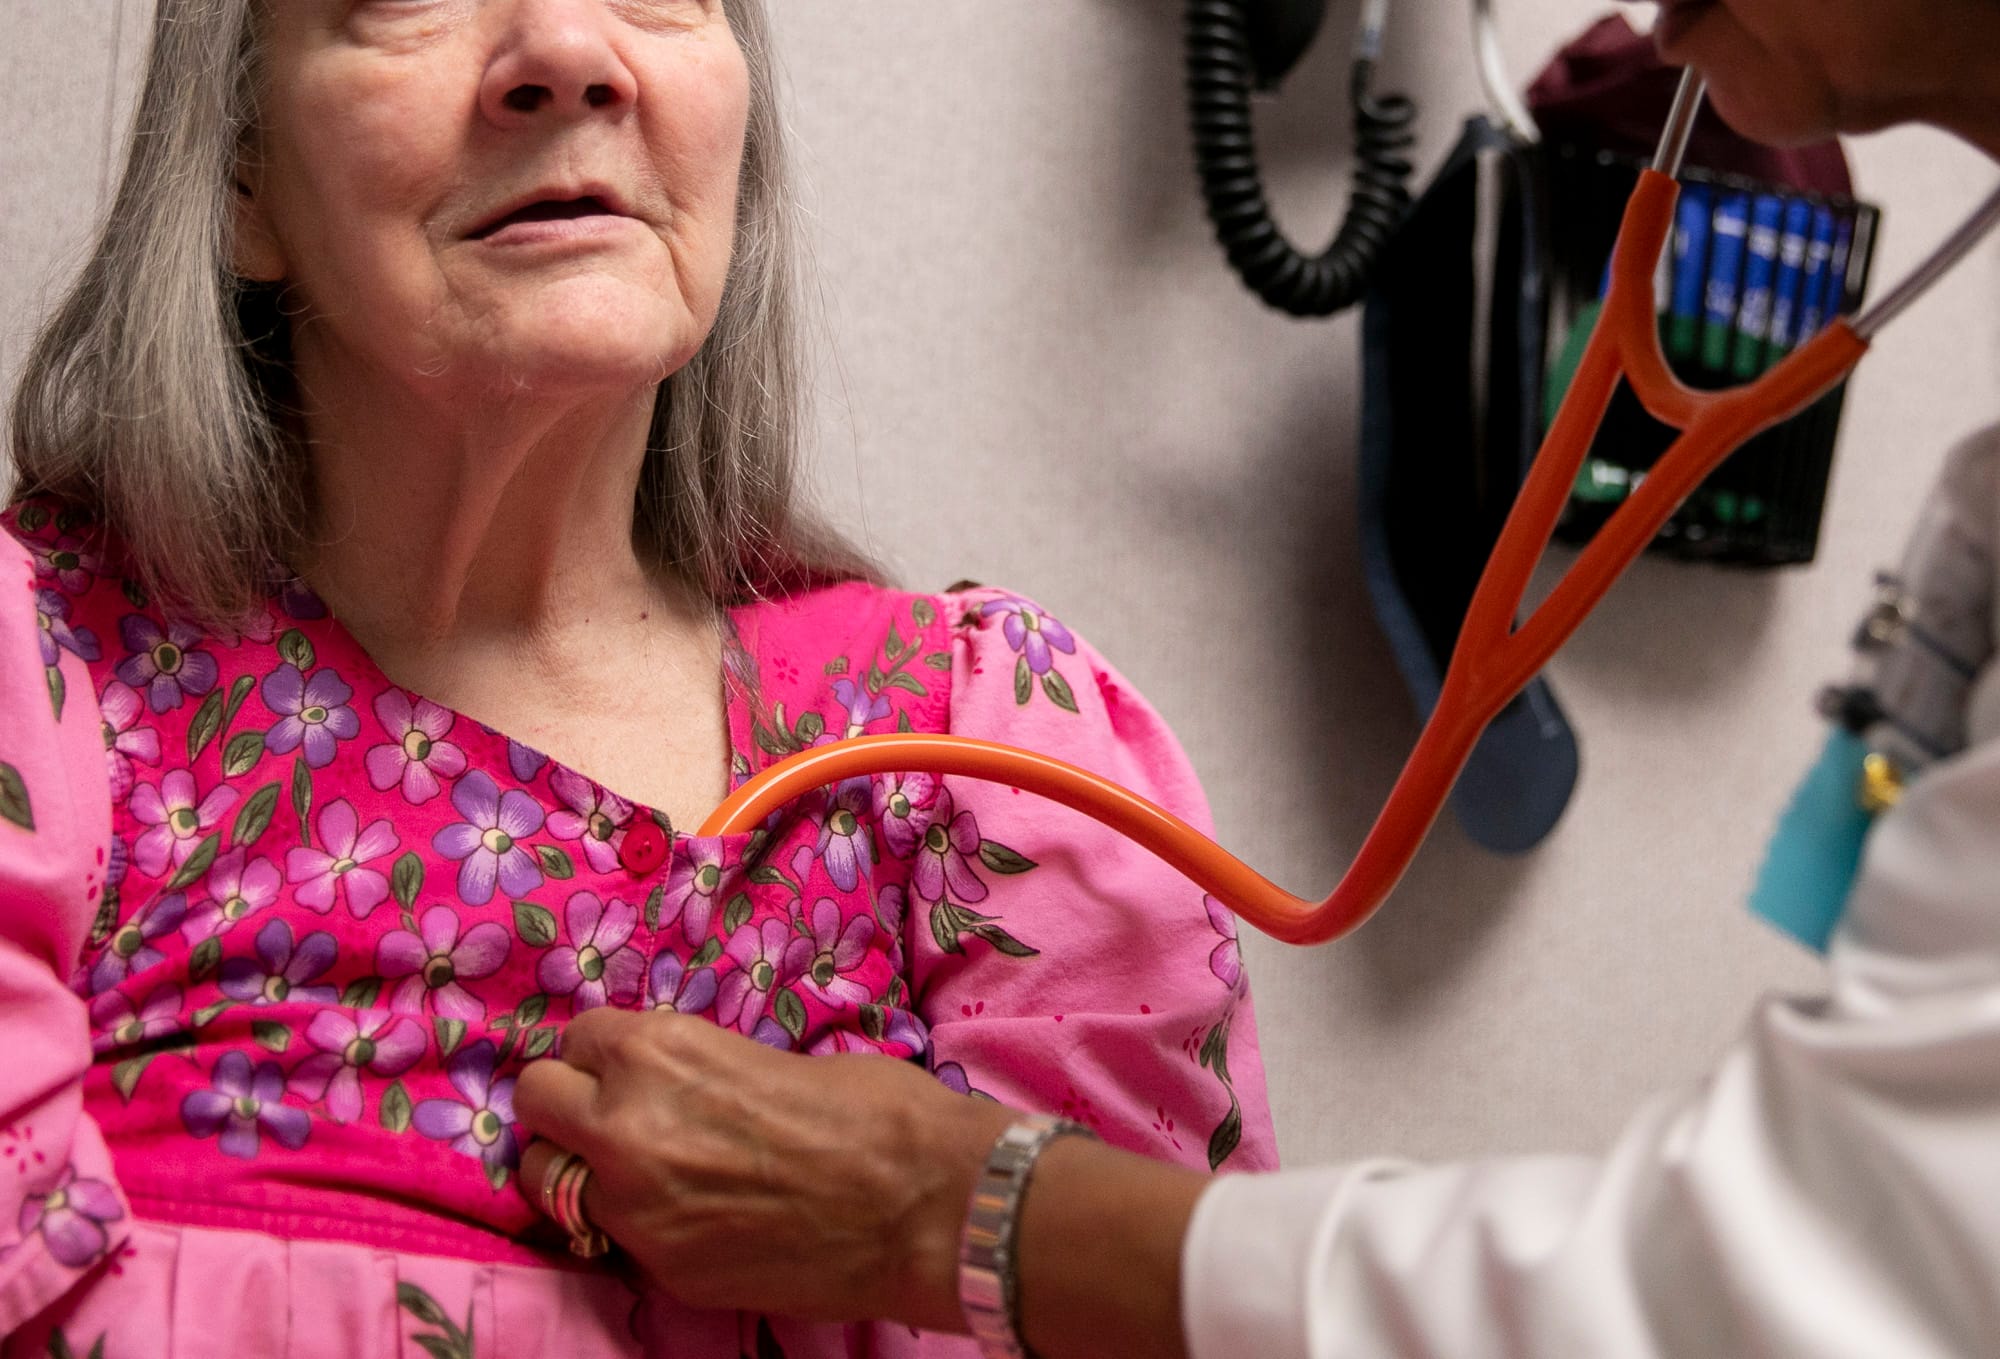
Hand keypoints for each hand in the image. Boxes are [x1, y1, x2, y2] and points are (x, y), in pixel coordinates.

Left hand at [514, 1008, 1011, 1329]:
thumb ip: (699, 1069)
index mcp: (658, 1052)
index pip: (578, 1036)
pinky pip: (610, 1237)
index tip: (633, 1067)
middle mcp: (625, 1126)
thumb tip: (680, 1084)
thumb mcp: (769, 1056)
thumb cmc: (873, 1110)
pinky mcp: (660, 1269)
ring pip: (548, 1180)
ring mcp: (635, 1208)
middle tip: (615, 1116)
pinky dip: (634, 1225)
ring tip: (638, 1173)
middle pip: (537, 1101)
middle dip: (569, 1104)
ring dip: (581, 1170)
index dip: (609, 1052)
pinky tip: (688, 1217)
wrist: (926, 1207)